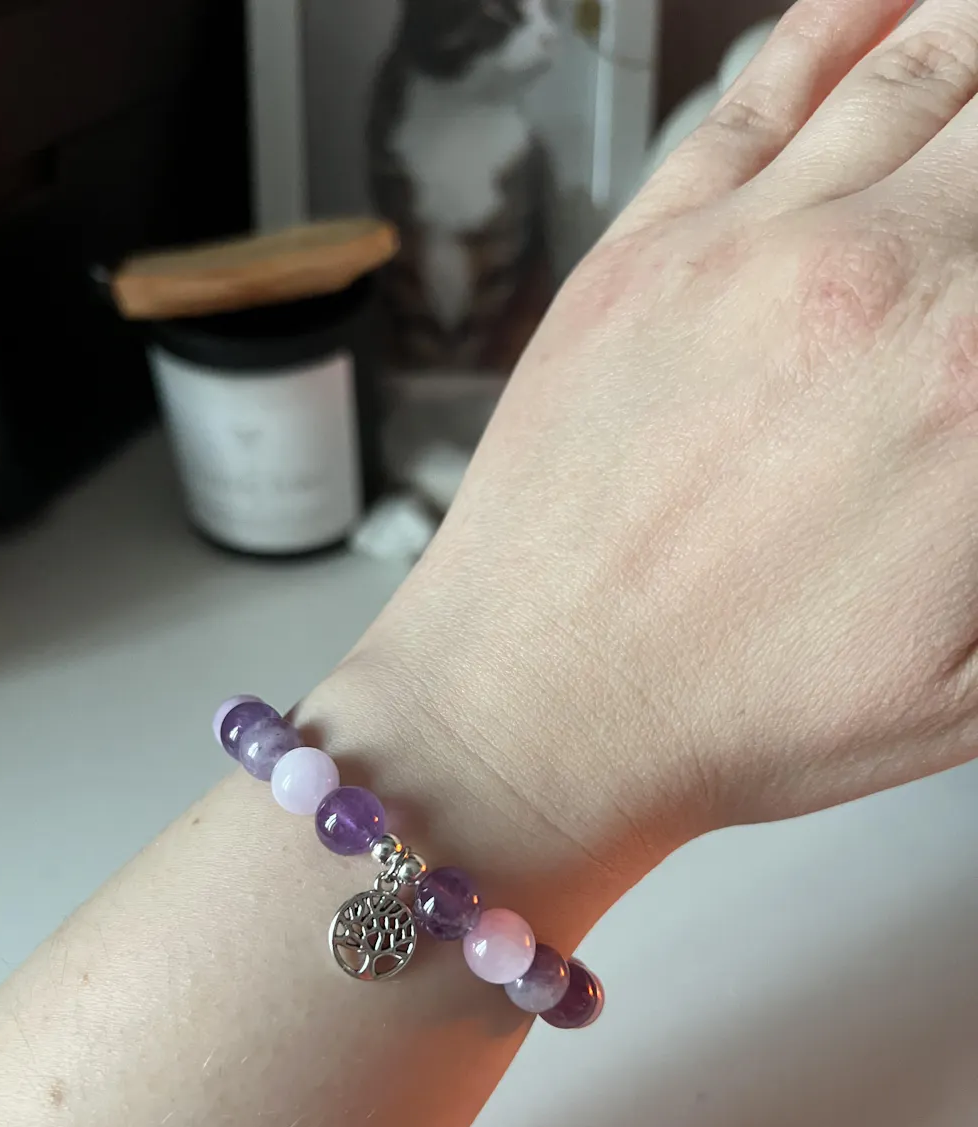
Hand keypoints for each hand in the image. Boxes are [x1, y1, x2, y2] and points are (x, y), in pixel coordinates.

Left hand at [316, 0, 977, 914]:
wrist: (535, 709)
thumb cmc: (736, 713)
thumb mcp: (971, 676)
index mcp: (973, 382)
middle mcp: (873, 280)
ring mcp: (746, 247)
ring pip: (923, 64)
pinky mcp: (643, 248)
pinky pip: (765, 88)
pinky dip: (845, 20)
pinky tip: (888, 4)